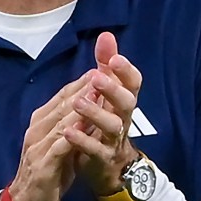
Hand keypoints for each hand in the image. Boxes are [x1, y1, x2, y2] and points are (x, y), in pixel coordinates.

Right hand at [0, 73, 92, 200]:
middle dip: (84, 87)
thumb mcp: (62, 144)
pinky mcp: (42, 164)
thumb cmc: (48, 172)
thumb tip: (90, 105)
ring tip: (99, 93)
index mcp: (41, 122)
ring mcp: (38, 146)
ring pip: (61, 121)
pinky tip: (86, 126)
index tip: (103, 68)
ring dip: (80, 106)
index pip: (63, 96)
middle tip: (104, 72)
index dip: (83, 82)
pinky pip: (59, 146)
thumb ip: (72, 125)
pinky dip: (72, 135)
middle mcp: (37, 129)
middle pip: (63, 103)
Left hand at [63, 32, 142, 196]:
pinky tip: (67, 131)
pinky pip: (94, 150)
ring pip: (112, 126)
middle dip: (113, 90)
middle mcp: (123, 118)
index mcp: (124, 100)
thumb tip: (106, 35)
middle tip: (97, 78)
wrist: (109, 165)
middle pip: (126, 103)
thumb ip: (106, 64)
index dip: (126, 71)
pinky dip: (82, 140)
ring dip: (95, 113)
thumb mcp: (107, 92)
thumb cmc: (106, 121)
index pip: (133, 83)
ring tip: (78, 102)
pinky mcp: (102, 157)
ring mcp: (114, 139)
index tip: (114, 59)